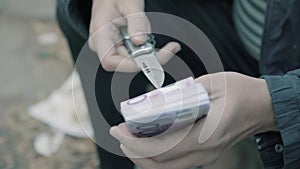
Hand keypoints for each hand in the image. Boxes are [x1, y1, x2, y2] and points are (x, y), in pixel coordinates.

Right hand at [89, 0, 180, 71]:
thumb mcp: (130, 2)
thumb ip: (136, 22)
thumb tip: (140, 41)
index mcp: (101, 33)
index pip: (110, 60)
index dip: (129, 65)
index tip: (149, 59)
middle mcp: (105, 43)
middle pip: (125, 63)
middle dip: (149, 58)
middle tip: (169, 51)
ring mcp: (113, 45)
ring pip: (133, 60)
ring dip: (151, 55)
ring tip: (167, 48)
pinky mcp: (122, 45)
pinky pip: (136, 54)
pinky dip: (149, 51)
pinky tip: (159, 46)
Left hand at [110, 72, 276, 168]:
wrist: (262, 107)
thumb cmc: (242, 93)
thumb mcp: (213, 83)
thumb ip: (184, 92)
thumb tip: (158, 100)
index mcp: (206, 135)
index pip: (162, 149)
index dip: (136, 143)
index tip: (120, 130)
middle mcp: (204, 152)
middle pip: (160, 165)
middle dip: (133, 151)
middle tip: (119, 134)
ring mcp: (205, 156)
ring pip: (166, 168)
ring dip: (143, 156)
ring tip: (129, 138)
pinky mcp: (204, 154)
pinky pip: (174, 162)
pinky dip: (155, 155)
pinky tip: (147, 141)